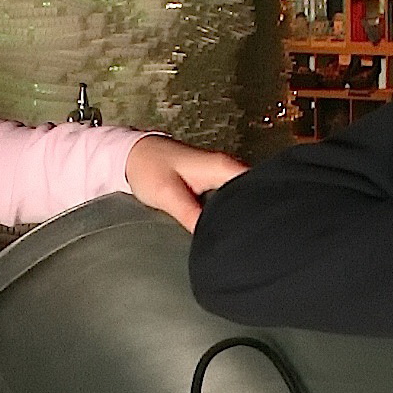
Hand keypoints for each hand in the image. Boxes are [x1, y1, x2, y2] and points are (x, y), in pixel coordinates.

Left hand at [125, 136, 246, 231]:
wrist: (133, 155)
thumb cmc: (148, 166)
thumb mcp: (169, 195)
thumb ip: (192, 217)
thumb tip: (211, 237)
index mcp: (221, 167)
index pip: (256, 187)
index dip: (258, 209)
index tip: (254, 230)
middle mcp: (226, 168)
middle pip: (253, 194)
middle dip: (250, 215)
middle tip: (244, 238)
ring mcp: (220, 174)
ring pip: (242, 197)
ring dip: (238, 214)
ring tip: (234, 234)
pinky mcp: (213, 182)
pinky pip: (229, 198)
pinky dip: (227, 212)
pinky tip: (221, 225)